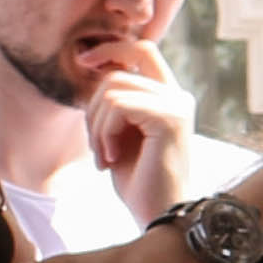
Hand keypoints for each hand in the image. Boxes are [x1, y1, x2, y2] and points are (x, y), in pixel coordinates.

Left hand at [88, 53, 199, 218]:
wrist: (160, 215)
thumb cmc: (138, 180)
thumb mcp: (120, 133)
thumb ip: (116, 101)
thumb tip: (97, 68)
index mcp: (169, 96)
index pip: (142, 49)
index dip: (112, 47)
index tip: (83, 60)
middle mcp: (178, 96)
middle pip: (117, 72)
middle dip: (93, 108)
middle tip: (96, 145)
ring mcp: (177, 106)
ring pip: (112, 90)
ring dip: (96, 126)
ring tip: (104, 156)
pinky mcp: (170, 118)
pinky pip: (118, 106)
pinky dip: (104, 134)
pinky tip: (110, 159)